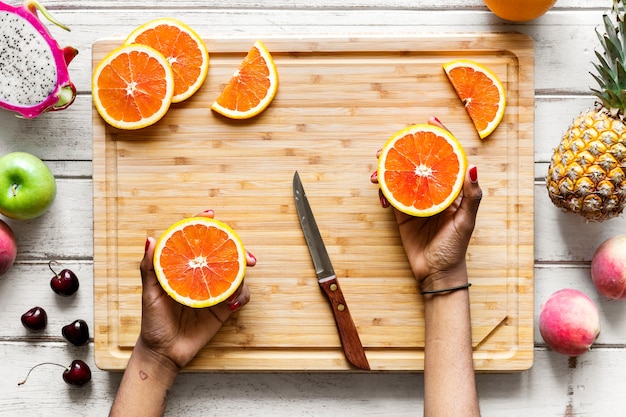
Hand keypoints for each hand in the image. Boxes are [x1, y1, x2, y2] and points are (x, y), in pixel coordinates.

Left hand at [138, 209, 255, 369]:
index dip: (202, 225)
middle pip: (221, 254)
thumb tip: (151, 239)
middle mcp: (201, 276)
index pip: (193, 242)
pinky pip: (240, 296)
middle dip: (236, 248)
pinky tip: (235, 301)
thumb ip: (149, 267)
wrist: (164, 352)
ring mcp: (214, 291)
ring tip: (244, 274)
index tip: (210, 215)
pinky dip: (242, 295)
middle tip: (245, 253)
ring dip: (243, 271)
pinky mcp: (223, 308)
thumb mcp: (148, 293)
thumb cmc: (153, 322)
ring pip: (235, 273)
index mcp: (183, 268)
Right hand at [371, 117, 481, 290]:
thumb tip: (473, 167)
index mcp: (452, 189)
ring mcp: (416, 200)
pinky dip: (383, 190)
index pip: (447, 156)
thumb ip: (472, 196)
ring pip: (401, 176)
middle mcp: (434, 190)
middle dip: (403, 149)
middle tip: (390, 144)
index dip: (439, 136)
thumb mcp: (466, 222)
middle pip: (419, 162)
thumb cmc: (456, 248)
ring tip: (377, 168)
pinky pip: (391, 195)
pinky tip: (380, 191)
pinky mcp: (402, 213)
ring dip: (387, 169)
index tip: (429, 121)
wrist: (437, 273)